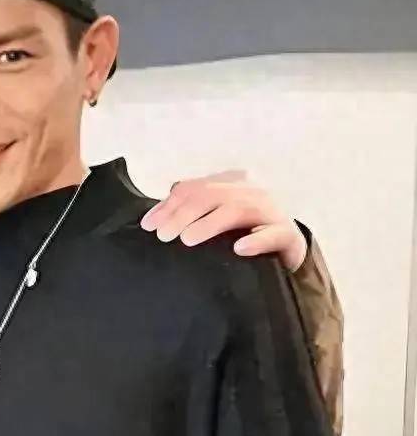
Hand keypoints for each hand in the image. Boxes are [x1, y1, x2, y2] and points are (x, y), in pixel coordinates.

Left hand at [141, 171, 306, 271]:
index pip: (193, 188)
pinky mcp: (287, 235)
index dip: (168, 205)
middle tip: (164, 236)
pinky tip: (239, 249)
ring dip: (209, 224)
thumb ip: (189, 215)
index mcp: (231, 185)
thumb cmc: (243, 234)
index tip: (148, 226)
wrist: (288, 251)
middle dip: (183, 214)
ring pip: (238, 210)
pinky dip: (256, 240)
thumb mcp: (214, 220)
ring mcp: (271, 211)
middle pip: (212, 196)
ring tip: (188, 239)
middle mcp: (250, 193)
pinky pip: (273, 234)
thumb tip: (153, 220)